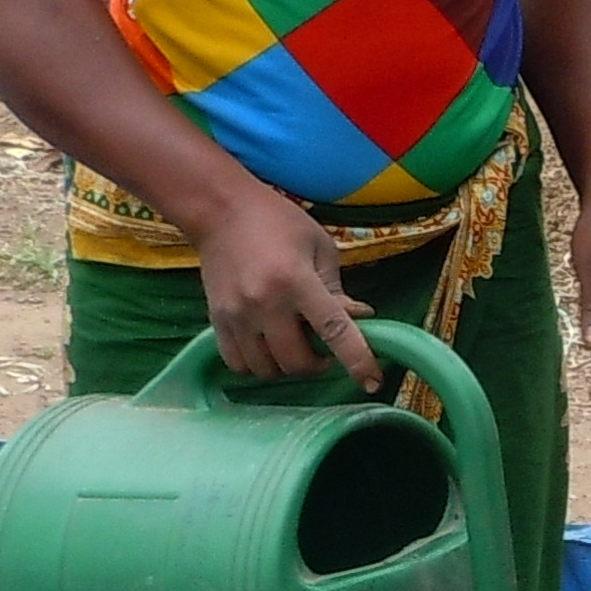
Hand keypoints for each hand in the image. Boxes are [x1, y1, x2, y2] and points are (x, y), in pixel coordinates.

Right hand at [192, 180, 377, 386]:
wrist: (221, 210)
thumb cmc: (277, 221)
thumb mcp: (319, 246)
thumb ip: (338, 288)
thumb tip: (360, 320)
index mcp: (297, 280)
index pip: (334, 330)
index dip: (357, 360)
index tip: (372, 381)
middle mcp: (265, 302)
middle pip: (297, 362)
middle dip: (317, 365)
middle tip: (322, 350)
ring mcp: (238, 315)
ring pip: (267, 370)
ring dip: (286, 367)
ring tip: (292, 346)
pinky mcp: (217, 320)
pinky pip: (239, 365)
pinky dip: (257, 365)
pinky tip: (266, 348)